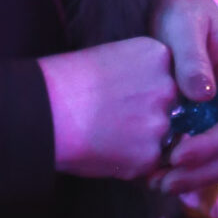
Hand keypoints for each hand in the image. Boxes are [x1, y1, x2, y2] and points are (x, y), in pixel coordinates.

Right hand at [40, 37, 178, 180]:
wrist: (43, 109)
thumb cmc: (66, 81)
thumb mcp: (112, 57)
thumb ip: (144, 73)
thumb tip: (157, 97)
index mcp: (158, 55)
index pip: (173, 77)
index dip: (150, 90)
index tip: (125, 95)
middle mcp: (167, 87)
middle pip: (174, 107)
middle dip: (150, 116)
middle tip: (116, 117)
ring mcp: (160, 123)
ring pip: (162, 137)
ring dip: (141, 140)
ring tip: (107, 133)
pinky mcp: (148, 155)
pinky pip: (148, 162)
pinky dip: (129, 160)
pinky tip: (104, 148)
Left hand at [148, 0, 217, 193]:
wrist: (176, 1)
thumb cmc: (178, 7)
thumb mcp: (181, 23)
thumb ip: (190, 57)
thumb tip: (202, 94)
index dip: (212, 146)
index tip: (176, 156)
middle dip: (204, 171)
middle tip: (163, 181)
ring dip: (198, 176)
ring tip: (157, 182)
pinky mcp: (215, 117)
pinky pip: (213, 152)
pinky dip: (192, 168)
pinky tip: (160, 172)